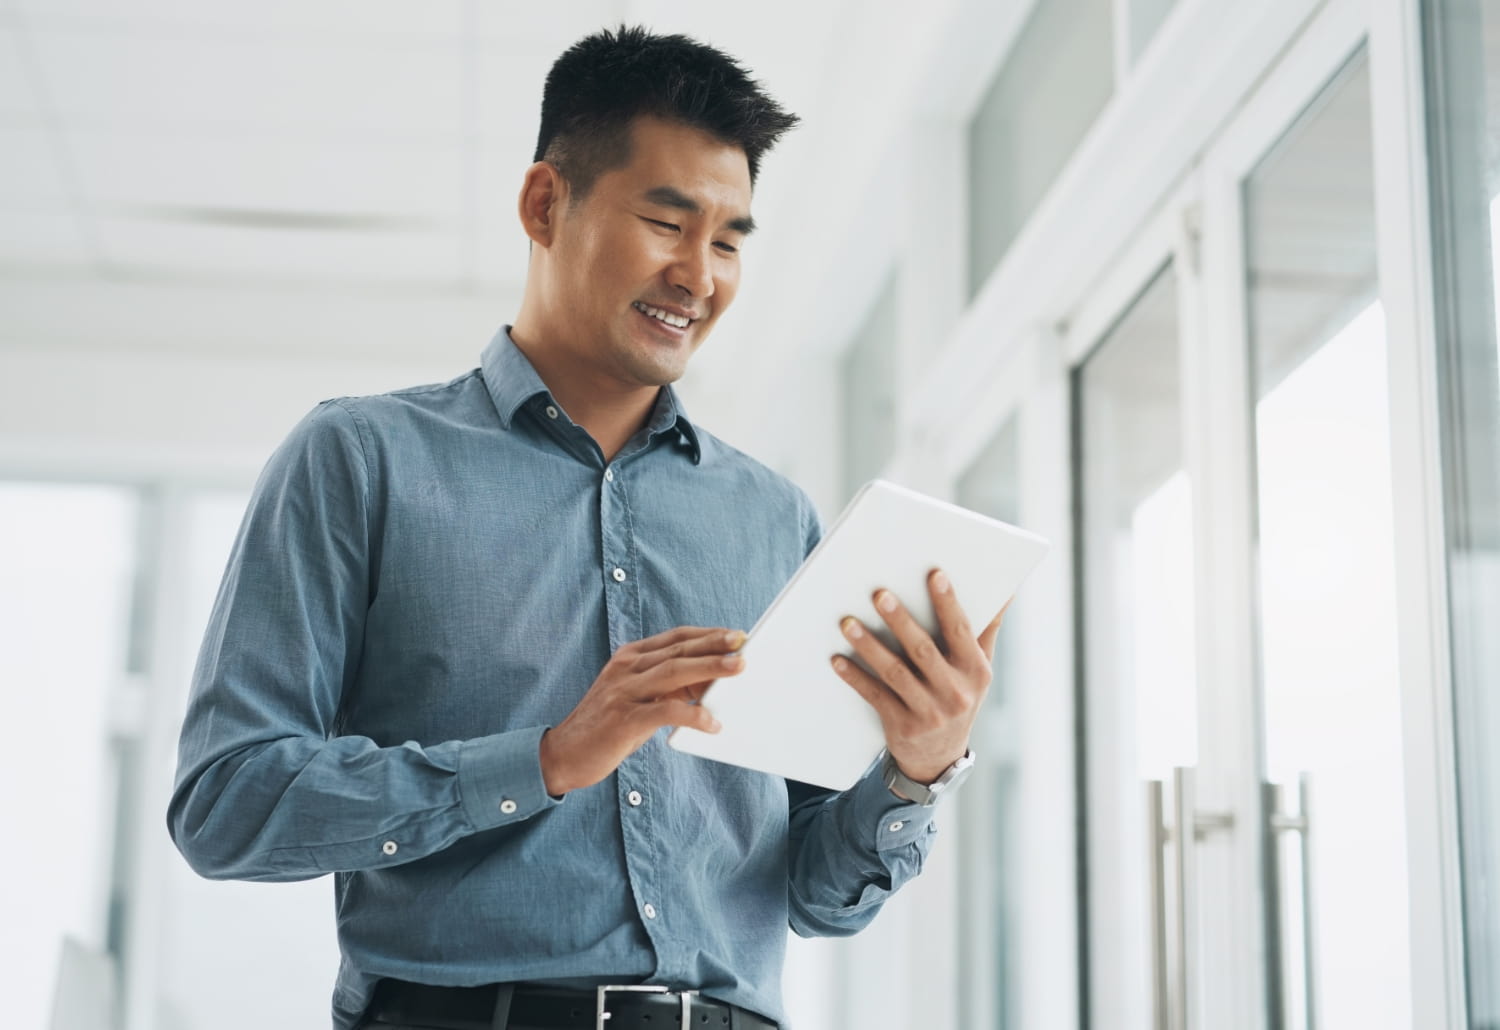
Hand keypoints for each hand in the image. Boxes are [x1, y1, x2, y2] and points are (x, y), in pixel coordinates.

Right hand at [539, 626, 745, 795]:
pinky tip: (711, 723)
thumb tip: (711, 681)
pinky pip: (664, 712)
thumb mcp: (638, 697)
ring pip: (673, 672)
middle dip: (714, 644)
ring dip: (709, 668)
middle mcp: (626, 669)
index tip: (735, 634)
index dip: (706, 634)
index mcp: (629, 658)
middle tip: (743, 642)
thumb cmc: (608, 726)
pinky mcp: (623, 720)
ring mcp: (623, 692)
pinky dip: (692, 715)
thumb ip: (668, 687)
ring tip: (738, 668)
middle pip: (678, 650)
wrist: (563, 754)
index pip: (675, 637)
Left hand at [830, 569, 1007, 784]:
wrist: (939, 757)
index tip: (935, 575)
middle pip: (924, 651)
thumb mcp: (979, 669)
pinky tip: (838, 659)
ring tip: (848, 623)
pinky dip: (856, 677)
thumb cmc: (958, 697)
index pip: (961, 632)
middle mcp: (955, 692)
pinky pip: (875, 696)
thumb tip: (1007, 592)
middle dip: (901, 621)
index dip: (948, 603)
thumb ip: (986, 629)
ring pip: (895, 673)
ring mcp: (928, 712)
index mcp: (976, 672)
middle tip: (880, 594)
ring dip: (870, 646)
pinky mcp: (902, 726)